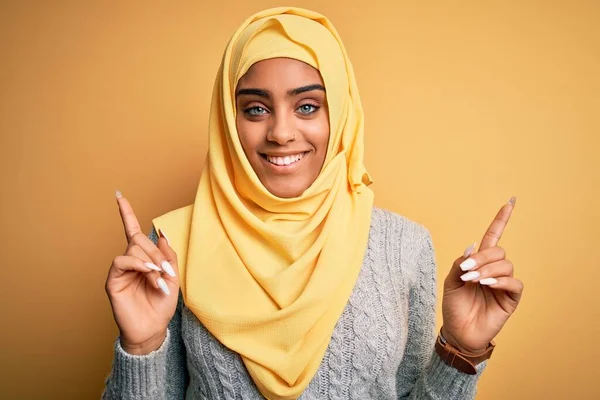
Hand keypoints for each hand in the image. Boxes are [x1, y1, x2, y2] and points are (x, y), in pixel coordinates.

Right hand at [105, 191, 179, 354]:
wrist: (152, 329)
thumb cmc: (161, 305)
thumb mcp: (173, 277)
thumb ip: (168, 254)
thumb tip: (162, 232)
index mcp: (143, 258)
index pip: (133, 231)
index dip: (126, 213)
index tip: (119, 195)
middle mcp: (130, 261)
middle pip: (140, 240)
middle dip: (156, 253)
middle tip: (166, 272)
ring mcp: (120, 270)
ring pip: (133, 249)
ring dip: (150, 262)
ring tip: (158, 280)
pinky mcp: (113, 280)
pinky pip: (121, 260)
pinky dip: (137, 263)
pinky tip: (147, 272)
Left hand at [441, 198, 523, 353]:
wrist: (457, 332)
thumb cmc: (453, 307)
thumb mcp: (450, 282)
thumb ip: (460, 263)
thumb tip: (473, 246)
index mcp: (479, 263)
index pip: (493, 237)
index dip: (501, 220)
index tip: (509, 202)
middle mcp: (494, 270)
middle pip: (498, 251)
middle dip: (482, 258)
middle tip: (466, 271)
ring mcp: (503, 284)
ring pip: (506, 264)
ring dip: (488, 270)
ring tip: (473, 281)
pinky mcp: (511, 299)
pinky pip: (514, 283)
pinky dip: (500, 281)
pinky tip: (487, 285)